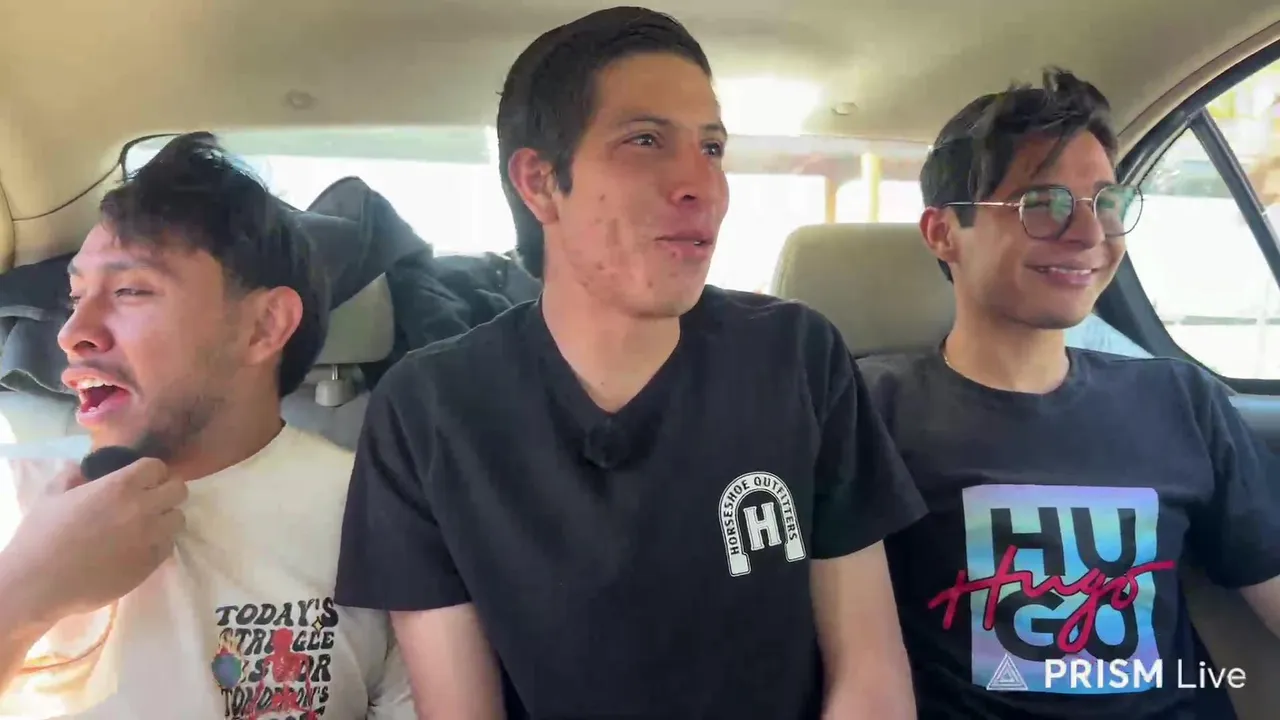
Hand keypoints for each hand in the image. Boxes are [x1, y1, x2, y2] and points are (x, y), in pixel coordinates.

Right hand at [2, 457, 185, 625]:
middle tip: (151, 499)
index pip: (157, 467)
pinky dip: (160, 543)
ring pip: (179, 519)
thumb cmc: (41, 536)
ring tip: (147, 524)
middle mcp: (142, 508)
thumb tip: (83, 468)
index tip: (143, 480)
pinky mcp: (150, 564)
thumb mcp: (51, 495)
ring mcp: (150, 537)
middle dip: (167, 491)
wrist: (39, 584)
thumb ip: (72, 476)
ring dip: (166, 518)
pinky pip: (168, 546)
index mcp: (119, 486)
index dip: (151, 472)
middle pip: (179, 490)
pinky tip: (140, 546)